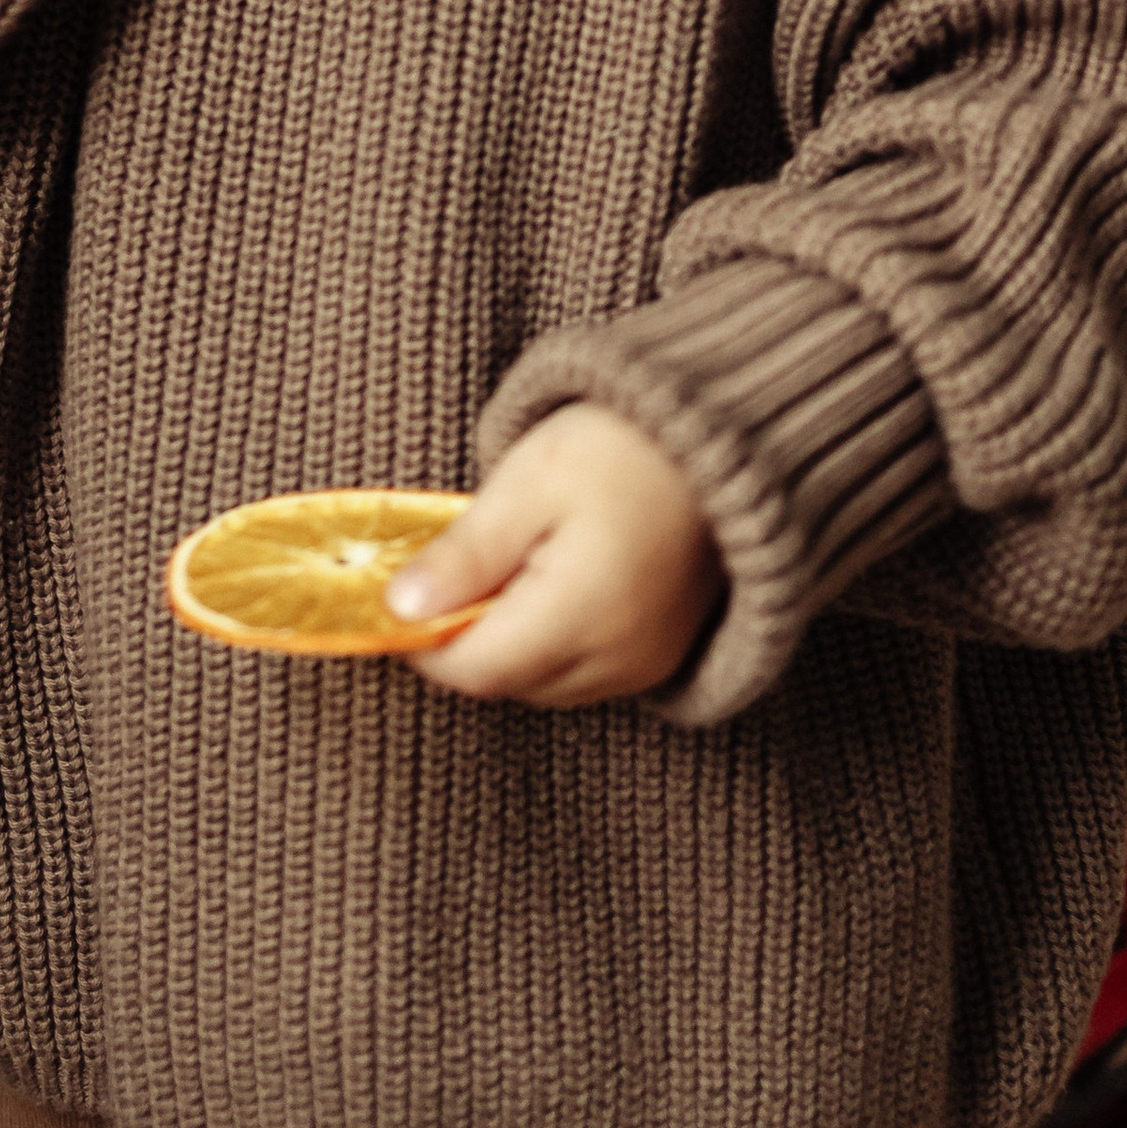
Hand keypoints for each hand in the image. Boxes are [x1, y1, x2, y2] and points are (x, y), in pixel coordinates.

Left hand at [386, 403, 726, 704]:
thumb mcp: (528, 483)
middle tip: (449, 569)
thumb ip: (464, 554)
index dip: (423, 642)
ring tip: (504, 566)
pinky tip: (546, 584)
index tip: (398, 595)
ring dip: (507, 642)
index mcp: (579, 615)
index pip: (474, 669)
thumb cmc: (625, 448)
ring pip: (544, 684)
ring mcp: (646, 664)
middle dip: (464, 639)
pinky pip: (585, 674)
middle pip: (507, 681)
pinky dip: (550, 644)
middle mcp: (618, 659)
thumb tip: (400, 609)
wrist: (728, 442)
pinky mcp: (664, 656)